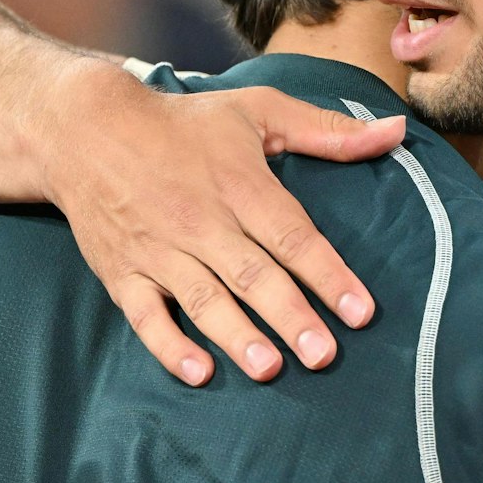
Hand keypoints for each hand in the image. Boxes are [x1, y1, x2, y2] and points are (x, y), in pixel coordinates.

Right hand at [45, 68, 405, 383]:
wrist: (85, 129)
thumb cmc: (185, 122)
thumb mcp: (258, 110)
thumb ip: (328, 130)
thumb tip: (397, 130)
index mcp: (239, 184)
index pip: (291, 234)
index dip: (327, 274)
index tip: (361, 311)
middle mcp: (201, 220)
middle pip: (252, 274)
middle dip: (290, 316)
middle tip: (324, 355)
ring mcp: (159, 249)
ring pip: (203, 299)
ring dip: (236, 336)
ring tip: (269, 369)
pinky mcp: (124, 272)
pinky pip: (145, 315)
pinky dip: (169, 346)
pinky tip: (199, 373)